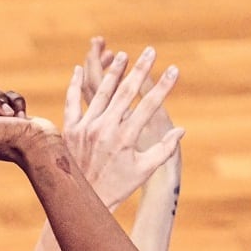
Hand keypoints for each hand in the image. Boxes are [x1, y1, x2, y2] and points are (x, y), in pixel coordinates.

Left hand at [60, 47, 184, 207]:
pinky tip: (79, 69)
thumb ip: (163, 150)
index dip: (163, 86)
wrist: (82, 199)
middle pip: (126, 92)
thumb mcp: (144, 170)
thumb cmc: (118, 186)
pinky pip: (72, 101)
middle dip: (140, 69)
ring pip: (100, 92)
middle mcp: (104, 129)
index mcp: (125, 138)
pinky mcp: (70, 129)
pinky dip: (74, 85)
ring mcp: (85, 127)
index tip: (174, 69)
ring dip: (113, 72)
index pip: (149, 105)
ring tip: (122, 56)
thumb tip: (181, 131)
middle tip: (150, 51)